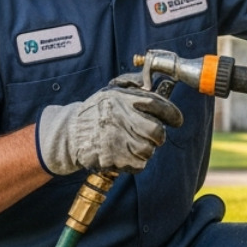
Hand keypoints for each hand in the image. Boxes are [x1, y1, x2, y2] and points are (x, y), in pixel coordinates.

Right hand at [36, 75, 184, 175]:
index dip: (172, 114)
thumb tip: (159, 81)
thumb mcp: (112, 92)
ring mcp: (116, 138)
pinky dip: (135, 163)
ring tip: (131, 144)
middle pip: (157, 132)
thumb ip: (134, 87)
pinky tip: (124, 154)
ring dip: (145, 150)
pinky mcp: (113, 158)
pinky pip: (138, 164)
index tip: (176, 120)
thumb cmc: (95, 112)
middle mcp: (121, 117)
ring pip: (148, 150)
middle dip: (158, 136)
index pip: (158, 104)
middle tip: (152, 136)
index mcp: (123, 99)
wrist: (70, 133)